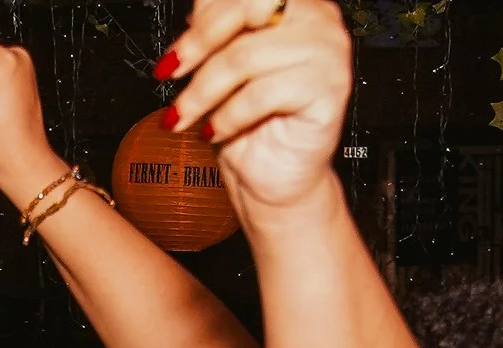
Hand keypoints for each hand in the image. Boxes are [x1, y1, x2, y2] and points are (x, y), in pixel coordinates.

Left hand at [158, 0, 351, 214]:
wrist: (273, 176)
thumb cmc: (249, 123)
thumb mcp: (223, 66)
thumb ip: (216, 30)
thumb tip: (192, 13)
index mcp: (295, 2)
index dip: (204, 16)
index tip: (174, 54)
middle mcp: (318, 17)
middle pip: (248, 6)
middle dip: (201, 42)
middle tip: (172, 73)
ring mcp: (328, 50)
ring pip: (246, 56)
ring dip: (203, 92)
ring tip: (185, 116)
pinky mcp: (330, 89)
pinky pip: (262, 94)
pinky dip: (228, 116)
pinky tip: (214, 131)